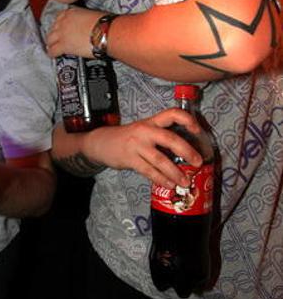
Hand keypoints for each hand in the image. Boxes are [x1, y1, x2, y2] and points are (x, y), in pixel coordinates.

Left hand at [46, 6, 103, 57]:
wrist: (106, 32)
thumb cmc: (104, 24)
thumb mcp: (93, 15)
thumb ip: (85, 19)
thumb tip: (88, 24)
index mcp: (71, 12)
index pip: (59, 17)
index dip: (60, 24)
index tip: (62, 27)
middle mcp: (64, 21)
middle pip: (53, 28)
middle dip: (55, 34)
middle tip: (57, 38)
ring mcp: (62, 33)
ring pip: (50, 39)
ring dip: (51, 43)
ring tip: (53, 47)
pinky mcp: (64, 45)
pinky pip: (53, 50)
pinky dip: (52, 53)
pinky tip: (53, 55)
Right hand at [83, 109, 203, 188]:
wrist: (101, 141)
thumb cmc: (127, 137)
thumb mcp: (143, 130)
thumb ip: (160, 137)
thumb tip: (185, 152)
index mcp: (151, 121)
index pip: (172, 114)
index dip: (187, 119)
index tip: (198, 129)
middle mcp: (145, 130)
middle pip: (170, 138)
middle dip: (187, 151)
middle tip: (198, 162)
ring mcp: (136, 144)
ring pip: (160, 159)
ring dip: (175, 172)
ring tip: (185, 181)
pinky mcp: (129, 158)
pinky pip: (148, 170)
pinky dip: (160, 179)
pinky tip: (168, 184)